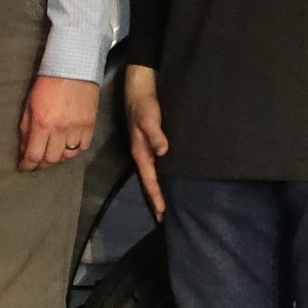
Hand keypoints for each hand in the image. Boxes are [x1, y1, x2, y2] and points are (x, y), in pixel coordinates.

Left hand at [20, 75, 98, 171]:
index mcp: (42, 123)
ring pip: (68, 156)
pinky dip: (74, 150)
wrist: (73, 69)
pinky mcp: (90, 125)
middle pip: (51, 159)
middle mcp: (61, 129)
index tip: (24, 168)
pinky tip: (68, 145)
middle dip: (41, 163)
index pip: (34, 155)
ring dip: (58, 158)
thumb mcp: (29, 104)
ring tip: (52, 153)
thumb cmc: (47, 84)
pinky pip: (83, 147)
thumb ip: (26, 128)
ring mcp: (78, 128)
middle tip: (36, 162)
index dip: (27, 165)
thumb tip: (24, 149)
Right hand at [123, 67, 169, 218]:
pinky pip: (156, 167)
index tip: (162, 212)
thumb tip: (163, 151)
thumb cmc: (144, 103)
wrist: (140, 89)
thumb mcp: (148, 117)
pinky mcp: (151, 144)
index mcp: (140, 151)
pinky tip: (167, 181)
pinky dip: (161, 177)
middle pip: (149, 181)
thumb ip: (155, 134)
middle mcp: (143, 154)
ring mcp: (146, 150)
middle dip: (155, 199)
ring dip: (157, 191)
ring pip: (152, 175)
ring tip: (164, 206)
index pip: (149, 178)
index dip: (156, 195)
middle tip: (163, 218)